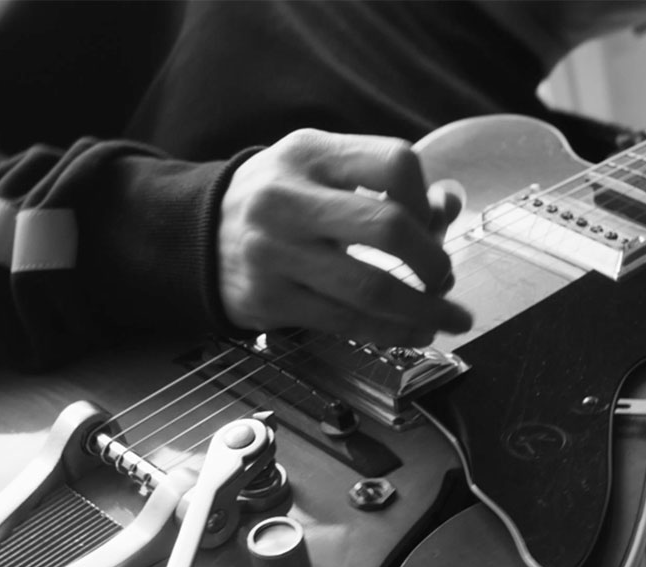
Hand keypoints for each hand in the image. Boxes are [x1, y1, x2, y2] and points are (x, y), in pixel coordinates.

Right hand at [218, 129, 470, 347]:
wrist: (196, 234)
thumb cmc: (280, 200)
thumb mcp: (323, 171)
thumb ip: (386, 184)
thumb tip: (449, 203)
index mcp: (310, 153)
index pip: (394, 162)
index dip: (425, 196)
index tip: (431, 220)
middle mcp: (288, 199)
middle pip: (388, 228)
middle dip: (432, 261)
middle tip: (444, 277)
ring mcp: (276, 252)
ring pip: (370, 289)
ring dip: (423, 309)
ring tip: (447, 317)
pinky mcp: (270, 300)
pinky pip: (346, 322)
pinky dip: (391, 332)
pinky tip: (413, 331)